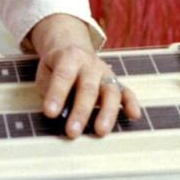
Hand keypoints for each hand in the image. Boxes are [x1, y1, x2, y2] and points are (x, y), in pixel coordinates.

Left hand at [27, 14, 140, 137]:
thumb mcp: (45, 71)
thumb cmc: (55, 66)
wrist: (71, 47)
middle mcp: (91, 64)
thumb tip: (57, 113)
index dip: (56, 94)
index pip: (63, 76)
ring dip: (107, 113)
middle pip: (88, 88)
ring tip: (100, 132)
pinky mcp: (116, 82)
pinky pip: (127, 92)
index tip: (50, 113)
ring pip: (110, 92)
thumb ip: (50, 89)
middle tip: (72, 132)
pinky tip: (134, 116)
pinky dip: (132, 103)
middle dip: (80, 111)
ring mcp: (106, 73)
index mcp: (70, 57)